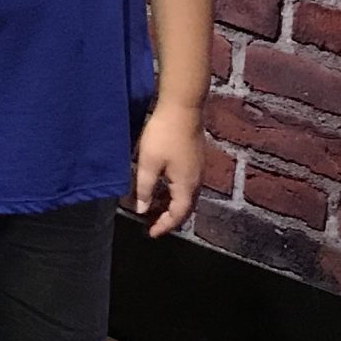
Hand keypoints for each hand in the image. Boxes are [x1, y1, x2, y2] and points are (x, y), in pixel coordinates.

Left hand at [133, 98, 203, 237]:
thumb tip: (142, 210)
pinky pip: (186, 184)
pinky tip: (161, 186)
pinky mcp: (196, 158)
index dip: (164, 226)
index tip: (151, 233)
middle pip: (185, 207)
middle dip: (168, 218)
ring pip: (185, 195)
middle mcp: (197, 180)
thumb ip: (145, 189)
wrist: (183, 107)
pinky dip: (173, 192)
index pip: (178, 215)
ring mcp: (198, 168)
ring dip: (170, 204)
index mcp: (186, 186)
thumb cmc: (163, 135)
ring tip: (152, 206)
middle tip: (151, 223)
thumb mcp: (148, 163)